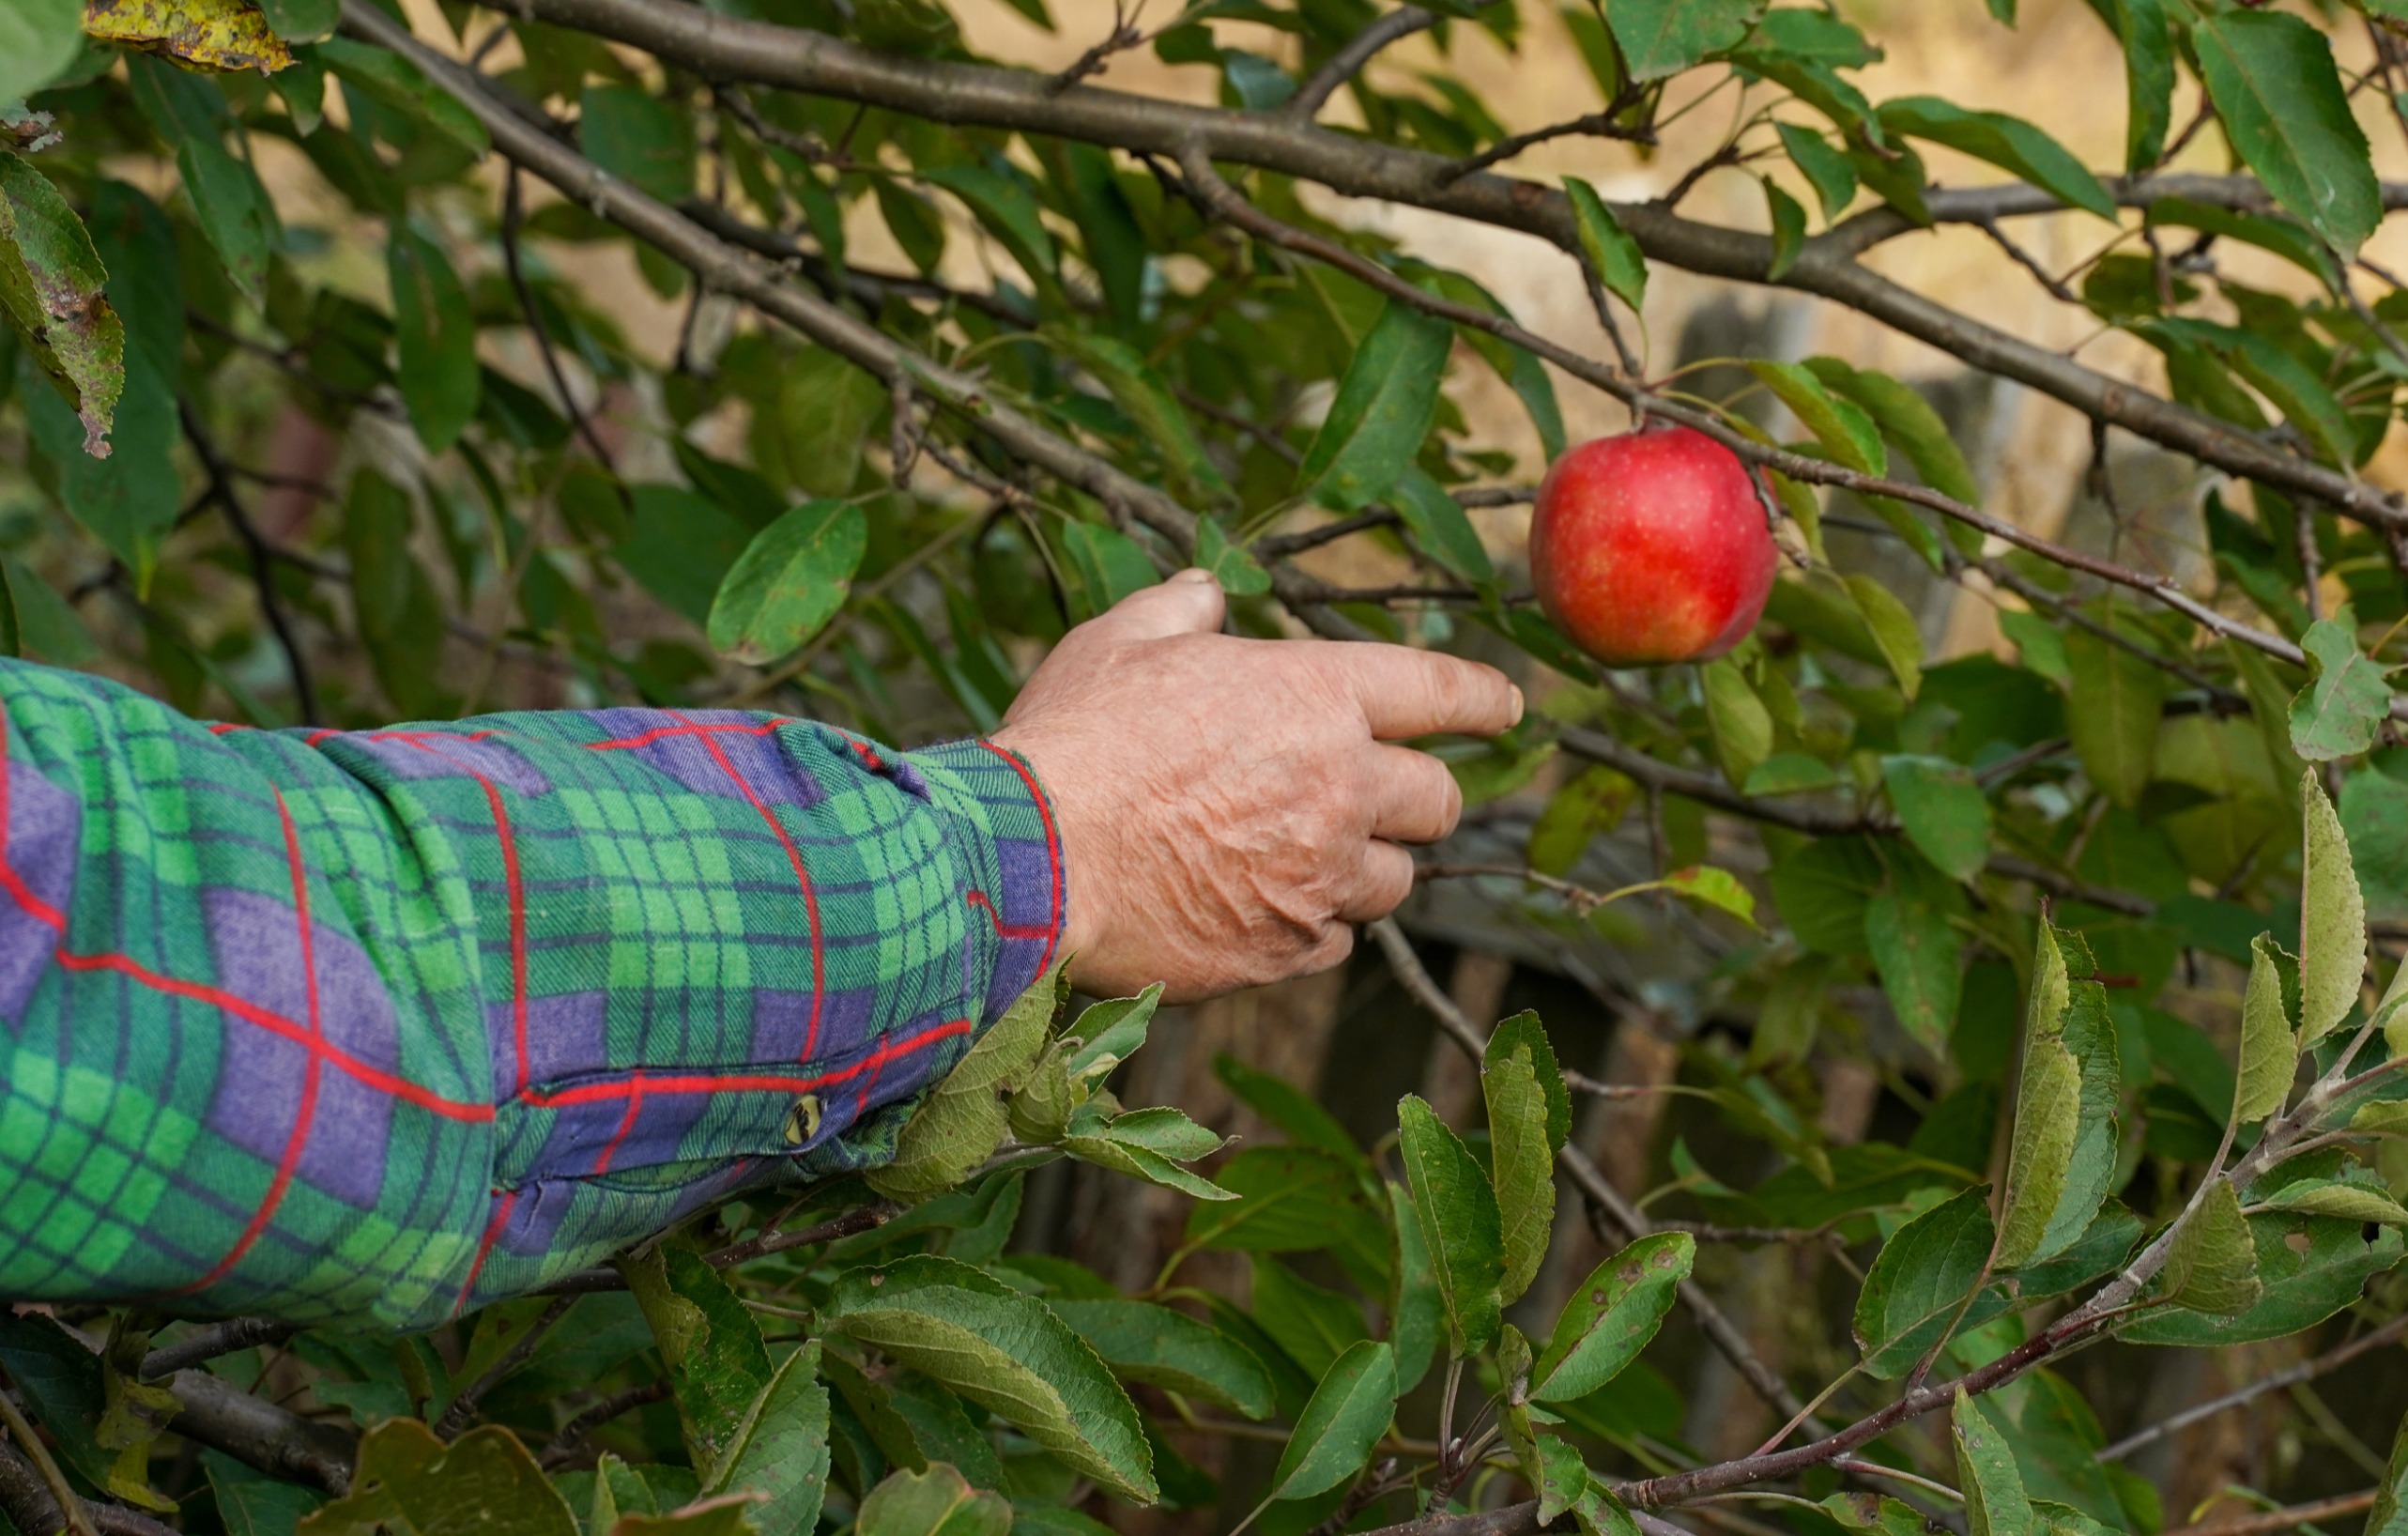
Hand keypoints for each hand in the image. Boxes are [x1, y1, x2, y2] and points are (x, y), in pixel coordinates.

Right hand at [989, 570, 1521, 1001]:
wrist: (1033, 860)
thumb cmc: (1074, 740)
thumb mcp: (1120, 642)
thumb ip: (1180, 609)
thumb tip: (1208, 591)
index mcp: (1316, 696)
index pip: (1441, 690)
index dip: (1483, 698)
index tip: (1506, 708)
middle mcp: (1341, 788)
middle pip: (1440, 800)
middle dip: (1420, 796)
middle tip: (1379, 796)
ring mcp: (1320, 878)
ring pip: (1394, 881)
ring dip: (1364, 867)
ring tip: (1301, 856)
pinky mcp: (1287, 950)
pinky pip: (1336, 942)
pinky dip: (1314, 926)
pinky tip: (1260, 908)